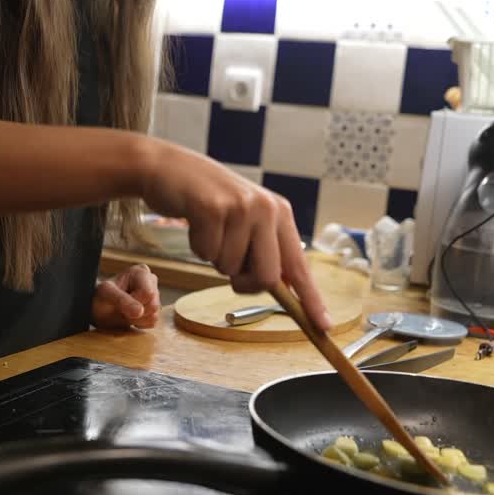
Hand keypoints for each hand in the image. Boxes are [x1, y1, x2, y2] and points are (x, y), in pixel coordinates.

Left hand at [91, 264, 159, 330]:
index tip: (120, 302)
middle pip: (153, 305)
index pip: (148, 293)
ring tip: (124, 312)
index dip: (133, 302)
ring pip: (154, 315)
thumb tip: (140, 311)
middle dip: (135, 312)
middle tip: (121, 308)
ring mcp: (155, 295)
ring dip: (136, 319)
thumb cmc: (101, 297)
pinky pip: (152, 322)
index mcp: (141, 272)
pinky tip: (130, 316)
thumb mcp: (106, 294)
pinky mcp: (155, 309)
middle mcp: (151, 280)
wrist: (99, 309)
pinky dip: (139, 323)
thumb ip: (122, 300)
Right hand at [133, 138, 330, 329]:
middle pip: (266, 277)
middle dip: (244, 282)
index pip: (299, 265)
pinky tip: (196, 223)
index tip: (324, 326)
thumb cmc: (208, 201)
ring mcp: (241, 207)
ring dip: (214, 257)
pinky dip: (197, 246)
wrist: (169, 168)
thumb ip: (264, 249)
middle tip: (228, 261)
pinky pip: (206, 254)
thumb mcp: (246, 219)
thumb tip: (282, 289)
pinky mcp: (212, 209)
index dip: (311, 299)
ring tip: (210, 229)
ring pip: (230, 268)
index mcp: (280, 213)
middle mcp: (266, 208)